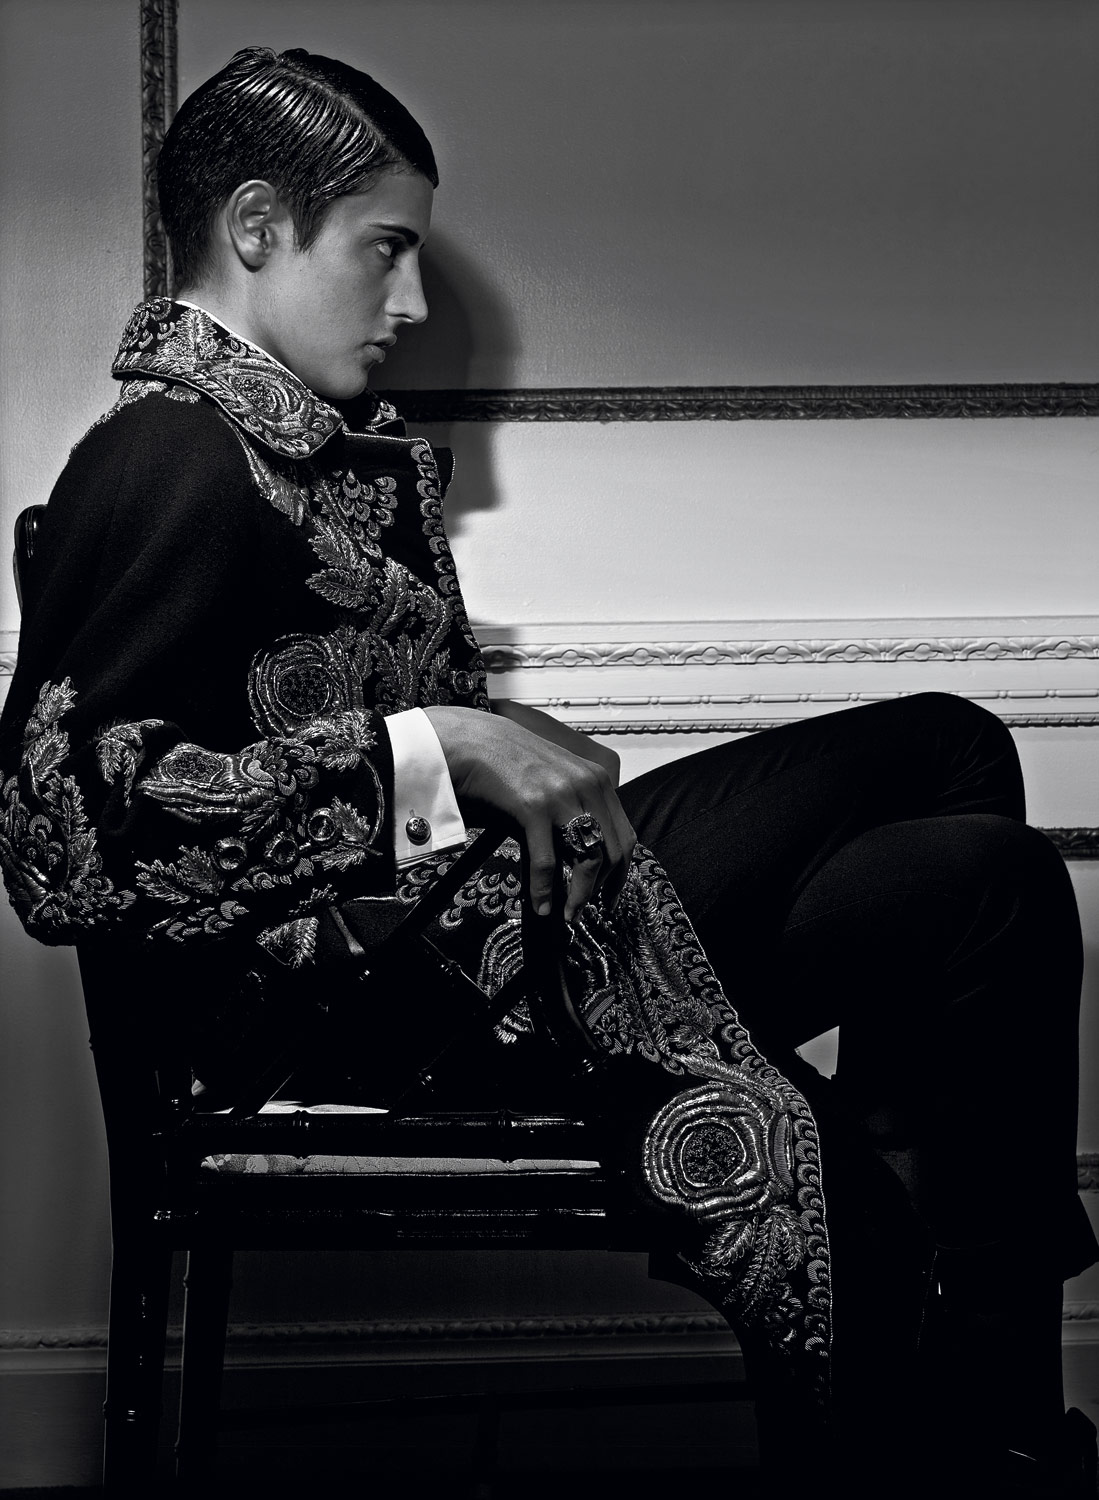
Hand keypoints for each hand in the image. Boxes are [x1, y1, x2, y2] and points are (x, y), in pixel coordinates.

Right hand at [423, 705, 634, 920]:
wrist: (470, 739)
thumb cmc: (506, 761)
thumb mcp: (553, 778)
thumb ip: (571, 807)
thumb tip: (577, 853)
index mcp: (596, 780)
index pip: (625, 835)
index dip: (621, 872)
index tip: (610, 894)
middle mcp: (587, 785)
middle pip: (614, 851)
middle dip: (604, 889)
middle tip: (590, 911)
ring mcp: (562, 795)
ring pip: (589, 859)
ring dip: (580, 895)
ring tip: (568, 914)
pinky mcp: (534, 806)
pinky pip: (546, 860)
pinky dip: (544, 889)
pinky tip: (540, 905)